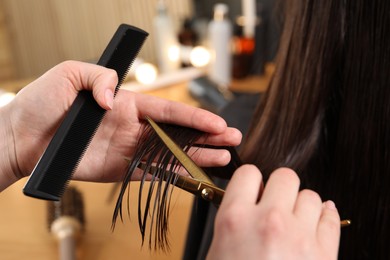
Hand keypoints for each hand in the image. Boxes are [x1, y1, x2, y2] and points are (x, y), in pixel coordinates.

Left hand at [0, 61, 240, 189]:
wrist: (23, 137)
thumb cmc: (43, 103)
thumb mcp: (69, 74)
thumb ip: (98, 78)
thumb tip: (114, 99)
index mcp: (126, 103)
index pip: (168, 111)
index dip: (195, 117)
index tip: (217, 123)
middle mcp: (132, 127)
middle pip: (177, 133)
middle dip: (206, 136)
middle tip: (232, 140)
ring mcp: (128, 149)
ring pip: (171, 154)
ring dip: (197, 156)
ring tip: (223, 158)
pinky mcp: (118, 170)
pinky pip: (152, 173)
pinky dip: (173, 175)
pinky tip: (194, 173)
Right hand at [207, 165, 339, 259]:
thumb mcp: (218, 253)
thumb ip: (233, 223)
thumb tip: (244, 205)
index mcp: (235, 221)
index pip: (248, 174)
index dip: (251, 180)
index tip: (253, 188)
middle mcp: (269, 221)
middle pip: (284, 177)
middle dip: (279, 188)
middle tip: (275, 202)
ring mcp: (300, 236)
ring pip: (310, 195)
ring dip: (301, 204)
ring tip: (294, 219)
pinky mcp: (324, 253)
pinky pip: (330, 217)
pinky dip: (324, 216)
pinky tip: (315, 222)